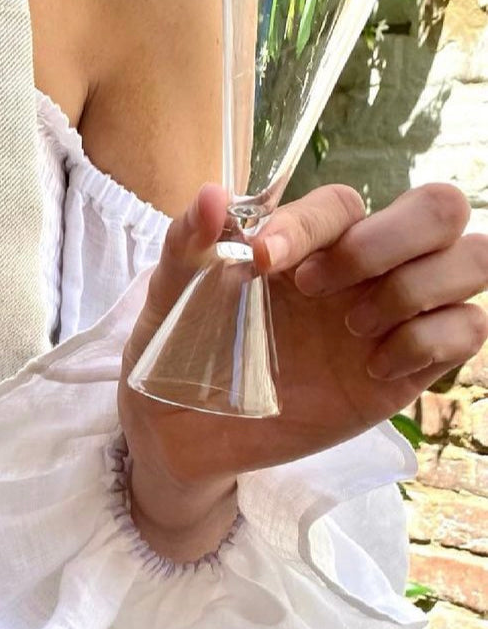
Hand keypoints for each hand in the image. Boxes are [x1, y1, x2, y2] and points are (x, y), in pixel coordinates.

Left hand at [119, 181, 487, 555]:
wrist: (182, 435)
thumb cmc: (179, 354)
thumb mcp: (170, 298)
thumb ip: (187, 243)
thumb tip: (213, 193)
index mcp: (308, 242)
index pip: (344, 202)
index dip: (310, 224)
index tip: (261, 261)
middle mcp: (362, 269)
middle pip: (439, 208)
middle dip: (389, 238)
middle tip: (316, 290)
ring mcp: (391, 317)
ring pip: (471, 261)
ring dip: (415, 287)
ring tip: (351, 329)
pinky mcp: (407, 371)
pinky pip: (467, 330)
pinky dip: (429, 341)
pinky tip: (372, 367)